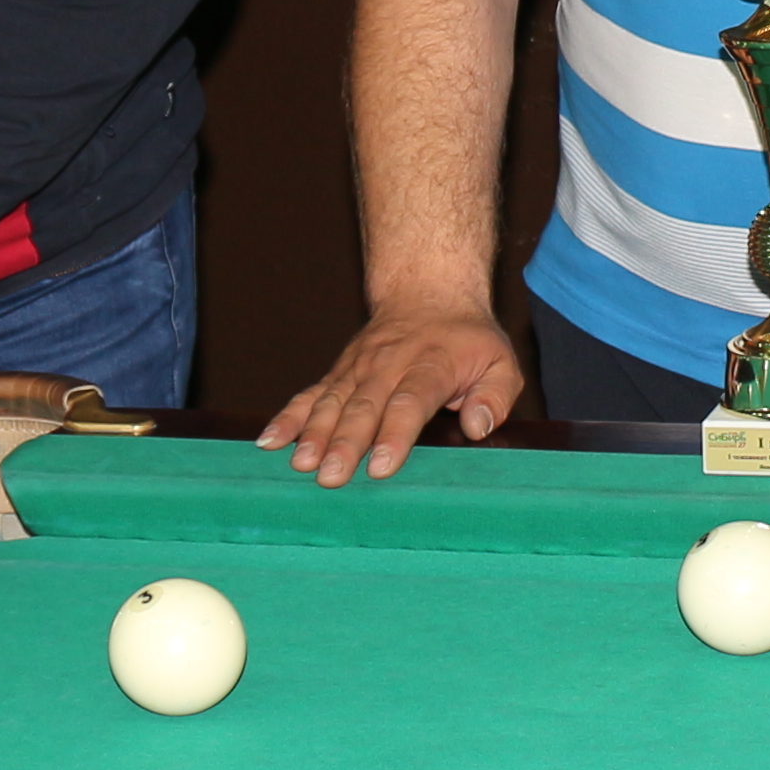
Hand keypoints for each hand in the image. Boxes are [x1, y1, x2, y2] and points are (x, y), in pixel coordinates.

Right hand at [260, 304, 525, 483]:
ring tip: (301, 464)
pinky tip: (269, 442)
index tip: (382, 467)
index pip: (411, 401)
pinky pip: (309, 395)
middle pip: (364, 406)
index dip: (395, 434)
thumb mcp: (500, 361)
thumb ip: (495, 395)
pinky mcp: (338, 373)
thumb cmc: (468, 340)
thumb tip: (477, 426)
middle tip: (331, 476)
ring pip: (333, 402)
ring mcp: (358, 368)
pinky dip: (288, 418)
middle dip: (346, 443)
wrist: (428, 292)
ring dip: (314, 434)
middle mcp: (389, 365)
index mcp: (431, 364)